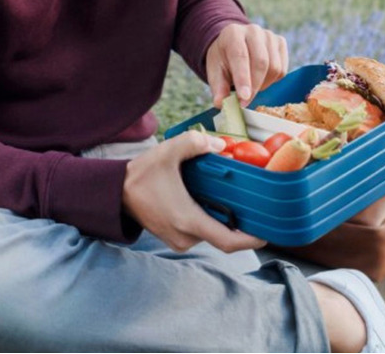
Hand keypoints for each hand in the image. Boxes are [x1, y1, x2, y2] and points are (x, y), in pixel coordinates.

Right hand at [122, 130, 265, 252]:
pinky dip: (212, 218)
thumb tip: (222, 145)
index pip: (228, 241)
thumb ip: (196, 143)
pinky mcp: (175, 237)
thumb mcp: (169, 151)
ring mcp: (180, 240)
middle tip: (257, 203)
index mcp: (188, 221)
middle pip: (224, 235)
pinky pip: (202, 231)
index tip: (268, 231)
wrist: (116, 192)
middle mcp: (186, 237)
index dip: (251, 240)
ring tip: (236, 197)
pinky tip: (216, 199)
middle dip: (241, 221)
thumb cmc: (142, 174)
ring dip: (225, 217)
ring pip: (213, 232)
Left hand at [206, 23, 288, 107]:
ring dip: (263, 84)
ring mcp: (269, 35)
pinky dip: (272, 81)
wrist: (234, 44)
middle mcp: (253, 30)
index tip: (244, 97)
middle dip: (254, 86)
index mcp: (233, 33)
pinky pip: (282, 69)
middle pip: (261, 62)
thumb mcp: (215, 71)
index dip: (243, 78)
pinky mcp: (281, 42)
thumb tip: (220, 103)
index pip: (240, 56)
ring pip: (274, 67)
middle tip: (245, 102)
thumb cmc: (224, 58)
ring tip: (251, 86)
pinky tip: (260, 79)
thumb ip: (218, 87)